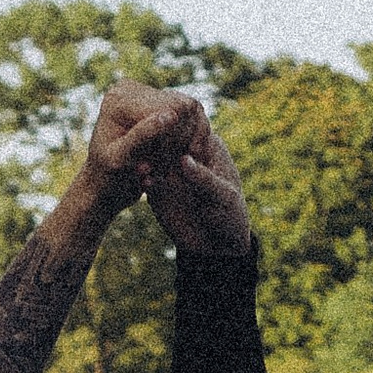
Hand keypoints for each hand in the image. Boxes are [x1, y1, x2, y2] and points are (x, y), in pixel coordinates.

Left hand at [79, 81, 202, 213]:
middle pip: (182, 107)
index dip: (175, 138)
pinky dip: (190, 140)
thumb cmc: (108, 178)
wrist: (104, 185)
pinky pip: (192, 117)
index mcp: (119, 97)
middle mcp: (132, 89)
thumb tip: (170, 116)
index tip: (168, 166)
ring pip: (191, 112)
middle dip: (181, 140)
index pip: (169, 108)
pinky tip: (179, 159)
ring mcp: (148, 94)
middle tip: (172, 167)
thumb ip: (142, 137)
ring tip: (174, 165)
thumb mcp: (120, 160)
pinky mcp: (162, 105)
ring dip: (187, 141)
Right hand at [146, 110, 254, 259]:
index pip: (191, 130)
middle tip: (147, 141)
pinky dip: (144, 179)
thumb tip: (183, 159)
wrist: (218, 246)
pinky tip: (142, 182)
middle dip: (157, 141)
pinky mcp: (158, 189)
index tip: (167, 125)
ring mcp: (171, 171)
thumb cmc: (230, 215)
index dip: (178, 127)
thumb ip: (203, 178)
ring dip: (146, 160)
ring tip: (142, 165)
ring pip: (154, 159)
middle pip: (168, 140)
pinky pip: (148, 180)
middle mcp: (186, 154)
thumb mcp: (223, 196)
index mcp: (208, 146)